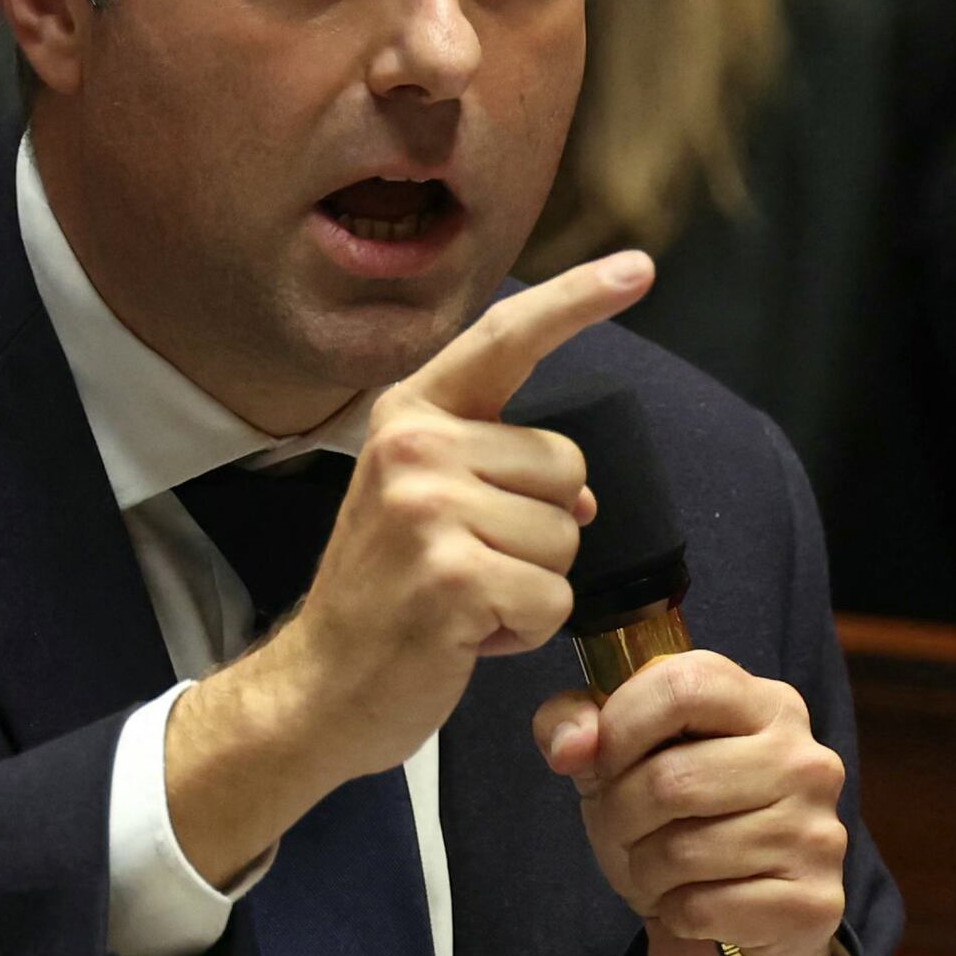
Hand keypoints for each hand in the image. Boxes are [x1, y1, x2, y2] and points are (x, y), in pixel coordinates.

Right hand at [161, 256, 654, 886]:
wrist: (317, 688)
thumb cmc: (385, 600)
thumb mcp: (429, 508)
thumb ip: (499, 474)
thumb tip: (581, 496)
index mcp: (411, 416)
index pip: (507, 339)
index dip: (577, 299)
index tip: (638, 267)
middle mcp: (416, 446)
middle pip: (567, 467)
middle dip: (541, 531)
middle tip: (468, 567)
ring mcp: (429, 508)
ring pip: (566, 537)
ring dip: (532, 586)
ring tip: (462, 601)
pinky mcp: (451, 576)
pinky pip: (552, 598)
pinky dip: (525, 630)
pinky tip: (466, 634)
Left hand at [532, 650, 844, 955]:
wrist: (738, 924)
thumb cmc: (680, 823)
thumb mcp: (621, 760)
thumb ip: (578, 724)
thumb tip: (570, 747)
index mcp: (767, 706)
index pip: (683, 685)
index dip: (622, 727)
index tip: (607, 761)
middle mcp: (806, 761)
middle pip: (672, 779)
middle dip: (622, 815)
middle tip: (626, 832)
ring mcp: (816, 832)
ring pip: (683, 851)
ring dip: (645, 871)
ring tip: (659, 870)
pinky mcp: (814, 901)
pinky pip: (703, 908)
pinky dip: (676, 914)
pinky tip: (692, 905)